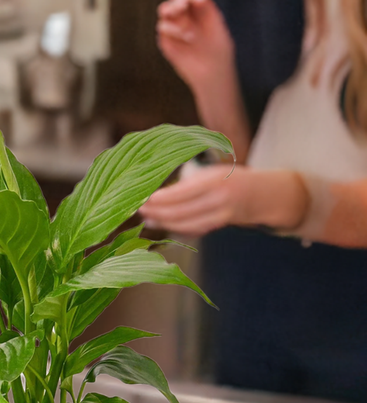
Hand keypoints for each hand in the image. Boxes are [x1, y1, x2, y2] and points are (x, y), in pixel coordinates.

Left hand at [140, 166, 309, 235]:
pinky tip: (163, 224)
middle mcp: (219, 198)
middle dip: (157, 212)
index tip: (144, 198)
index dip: (161, 199)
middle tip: (139, 210)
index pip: (182, 192)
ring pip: (185, 224)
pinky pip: (193, 230)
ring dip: (164, 223)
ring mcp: (220, 214)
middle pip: (180, 211)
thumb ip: (188, 182)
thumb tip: (158, 194)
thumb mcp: (212, 172)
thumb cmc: (230, 178)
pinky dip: (176, 228)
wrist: (262, 194)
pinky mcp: (219, 225)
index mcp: (215, 179)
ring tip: (148, 219)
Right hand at [156, 0, 234, 91]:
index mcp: (199, 9)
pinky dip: (172, 28)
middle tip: (183, 6)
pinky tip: (186, 37)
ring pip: (165, 10)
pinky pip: (162, 27)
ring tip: (186, 25)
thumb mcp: (217, 27)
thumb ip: (207, 11)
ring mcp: (174, 28)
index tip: (202, 0)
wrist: (212, 74)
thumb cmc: (219, 51)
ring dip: (173, 12)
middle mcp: (185, 16)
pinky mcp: (166, 41)